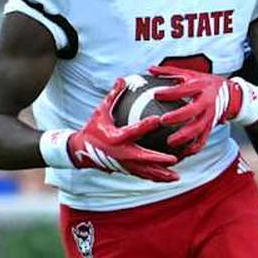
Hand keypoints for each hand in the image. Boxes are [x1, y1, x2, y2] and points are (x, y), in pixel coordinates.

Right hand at [65, 78, 179, 181]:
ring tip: (177, 177)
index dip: (146, 125)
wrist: (80, 151)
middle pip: (143, 158)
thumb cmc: (92, 129)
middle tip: (175, 158)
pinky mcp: (125, 171)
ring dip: (161, 175)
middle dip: (159, 160)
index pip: (133, 131)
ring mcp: (124, 165)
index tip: (159, 119)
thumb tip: (122, 78)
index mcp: (116, 138)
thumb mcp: (100, 111)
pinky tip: (169, 178)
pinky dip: (155, 177)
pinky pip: (143, 175)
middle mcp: (121, 153)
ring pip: (145, 172)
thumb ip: (113, 96)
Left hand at [149, 66, 246, 157]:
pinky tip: (182, 154)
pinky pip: (203, 140)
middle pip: (192, 111)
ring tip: (170, 143)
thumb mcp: (191, 74)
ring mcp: (210, 116)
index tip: (156, 95)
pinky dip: (193, 149)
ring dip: (184, 138)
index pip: (184, 90)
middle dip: (178, 117)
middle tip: (163, 121)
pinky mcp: (211, 127)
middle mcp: (206, 102)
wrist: (230, 94)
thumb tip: (150, 69)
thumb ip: (170, 72)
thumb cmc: (205, 83)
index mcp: (200, 87)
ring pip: (198, 129)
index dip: (170, 93)